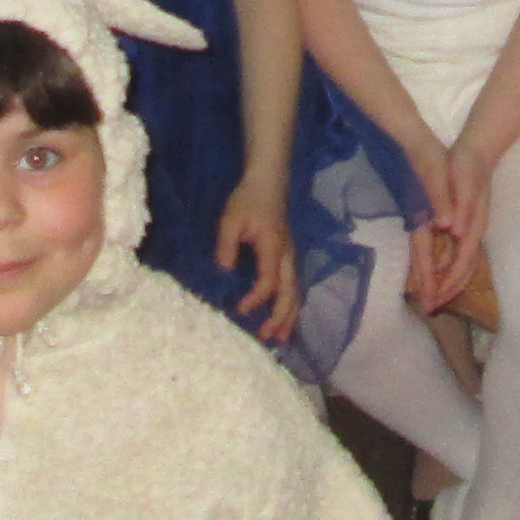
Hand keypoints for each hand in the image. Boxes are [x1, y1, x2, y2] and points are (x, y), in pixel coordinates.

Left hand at [216, 183, 302, 347]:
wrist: (268, 181)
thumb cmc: (248, 199)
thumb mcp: (230, 219)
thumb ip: (226, 245)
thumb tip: (223, 271)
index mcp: (273, 247)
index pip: (269, 281)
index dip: (256, 298)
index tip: (240, 310)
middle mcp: (288, 256)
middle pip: (290, 293)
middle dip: (280, 318)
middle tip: (266, 338)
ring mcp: (291, 257)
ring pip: (296, 293)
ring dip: (289, 317)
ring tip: (280, 338)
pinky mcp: (290, 257)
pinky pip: (295, 286)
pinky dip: (291, 306)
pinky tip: (284, 319)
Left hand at [410, 141, 496, 316]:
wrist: (477, 151)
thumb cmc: (467, 166)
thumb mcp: (462, 182)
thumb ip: (461, 207)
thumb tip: (456, 233)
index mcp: (470, 225)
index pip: (460, 262)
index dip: (448, 282)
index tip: (434, 299)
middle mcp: (472, 232)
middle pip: (463, 269)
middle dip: (448, 290)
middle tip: (431, 307)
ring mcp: (470, 229)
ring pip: (462, 264)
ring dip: (449, 282)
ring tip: (435, 297)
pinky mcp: (465, 225)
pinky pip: (458, 254)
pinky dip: (449, 268)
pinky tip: (438, 271)